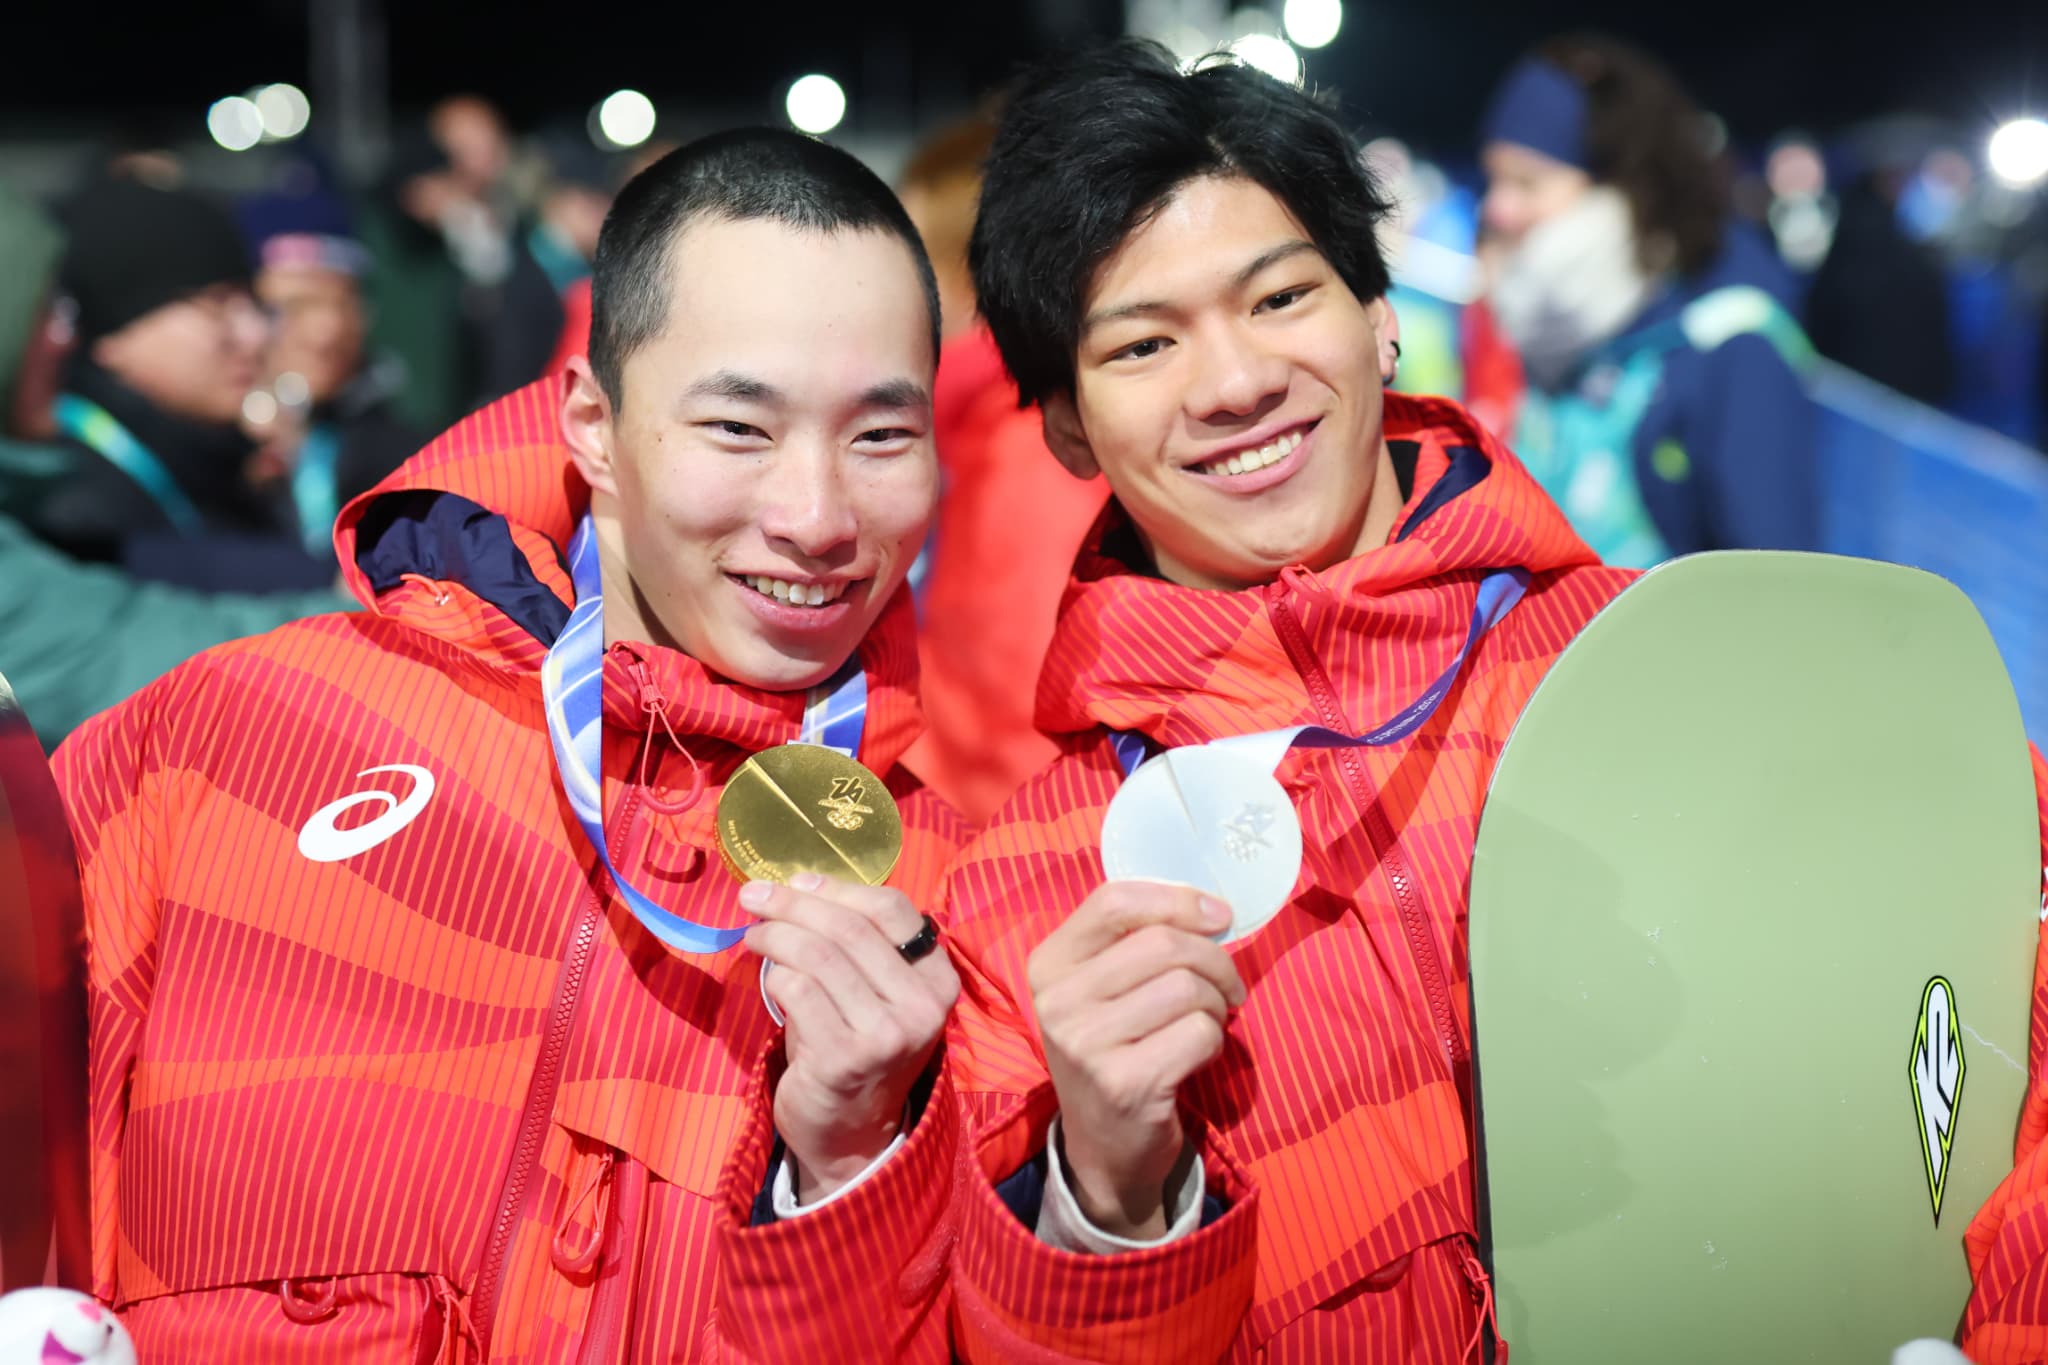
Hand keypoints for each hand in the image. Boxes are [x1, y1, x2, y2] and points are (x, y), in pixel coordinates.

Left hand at [741, 873, 957, 1203]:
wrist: (852, 1135)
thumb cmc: (859, 1047)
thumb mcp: (878, 993)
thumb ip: (859, 943)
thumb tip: (799, 883)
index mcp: (938, 980)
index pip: (893, 909)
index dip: (839, 888)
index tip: (796, 882)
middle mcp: (922, 1007)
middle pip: (850, 928)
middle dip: (793, 904)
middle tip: (753, 896)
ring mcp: (885, 1035)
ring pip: (818, 955)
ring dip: (774, 936)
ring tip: (754, 936)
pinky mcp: (843, 1058)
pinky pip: (797, 991)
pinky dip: (774, 976)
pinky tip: (767, 978)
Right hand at [1028, 880, 1241, 1239]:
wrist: (1104, 1148)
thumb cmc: (1115, 1050)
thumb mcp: (1103, 990)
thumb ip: (1136, 940)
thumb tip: (1211, 907)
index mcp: (1048, 964)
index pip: (1114, 901)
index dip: (1176, 899)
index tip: (1217, 915)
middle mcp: (1057, 1001)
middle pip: (1163, 943)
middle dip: (1214, 960)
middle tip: (1227, 987)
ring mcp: (1086, 1045)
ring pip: (1187, 987)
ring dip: (1216, 1004)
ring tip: (1207, 1022)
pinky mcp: (1125, 1084)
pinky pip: (1200, 1033)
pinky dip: (1216, 1040)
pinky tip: (1197, 1056)